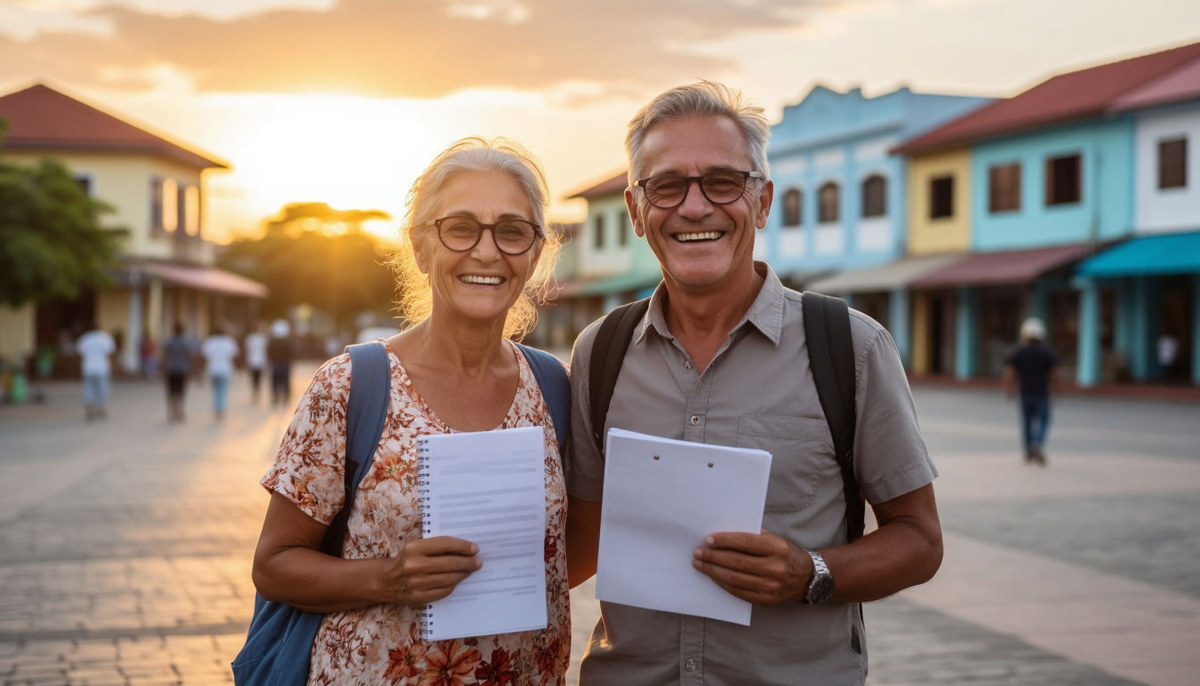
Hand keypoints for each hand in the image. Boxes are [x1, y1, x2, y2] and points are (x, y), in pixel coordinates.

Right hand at [379, 536, 480, 604]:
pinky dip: (453, 585)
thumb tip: (465, 548)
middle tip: (478, 562)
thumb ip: (436, 546)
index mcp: (414, 548)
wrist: (387, 580)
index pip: (445, 544)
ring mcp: (416, 583)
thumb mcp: (416, 547)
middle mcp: (414, 565)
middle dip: (468, 562)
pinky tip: (457, 580)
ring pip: (449, 578)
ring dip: (463, 574)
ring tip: (470, 570)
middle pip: (450, 563)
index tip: (474, 549)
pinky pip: (444, 591)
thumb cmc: (407, 560)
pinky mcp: (419, 597)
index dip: (462, 546)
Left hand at [692, 529, 811, 604]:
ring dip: (713, 571)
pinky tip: (713, 576)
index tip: (708, 539)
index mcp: (777, 548)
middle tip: (697, 552)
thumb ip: (753, 536)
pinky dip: (722, 583)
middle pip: (736, 562)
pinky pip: (738, 592)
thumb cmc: (785, 554)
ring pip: (734, 578)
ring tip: (699, 564)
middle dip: (713, 556)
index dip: (724, 541)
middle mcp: (774, 568)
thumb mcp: (774, 540)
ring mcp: (770, 586)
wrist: (807, 579)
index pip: (745, 542)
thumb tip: (723, 536)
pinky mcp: (765, 600)